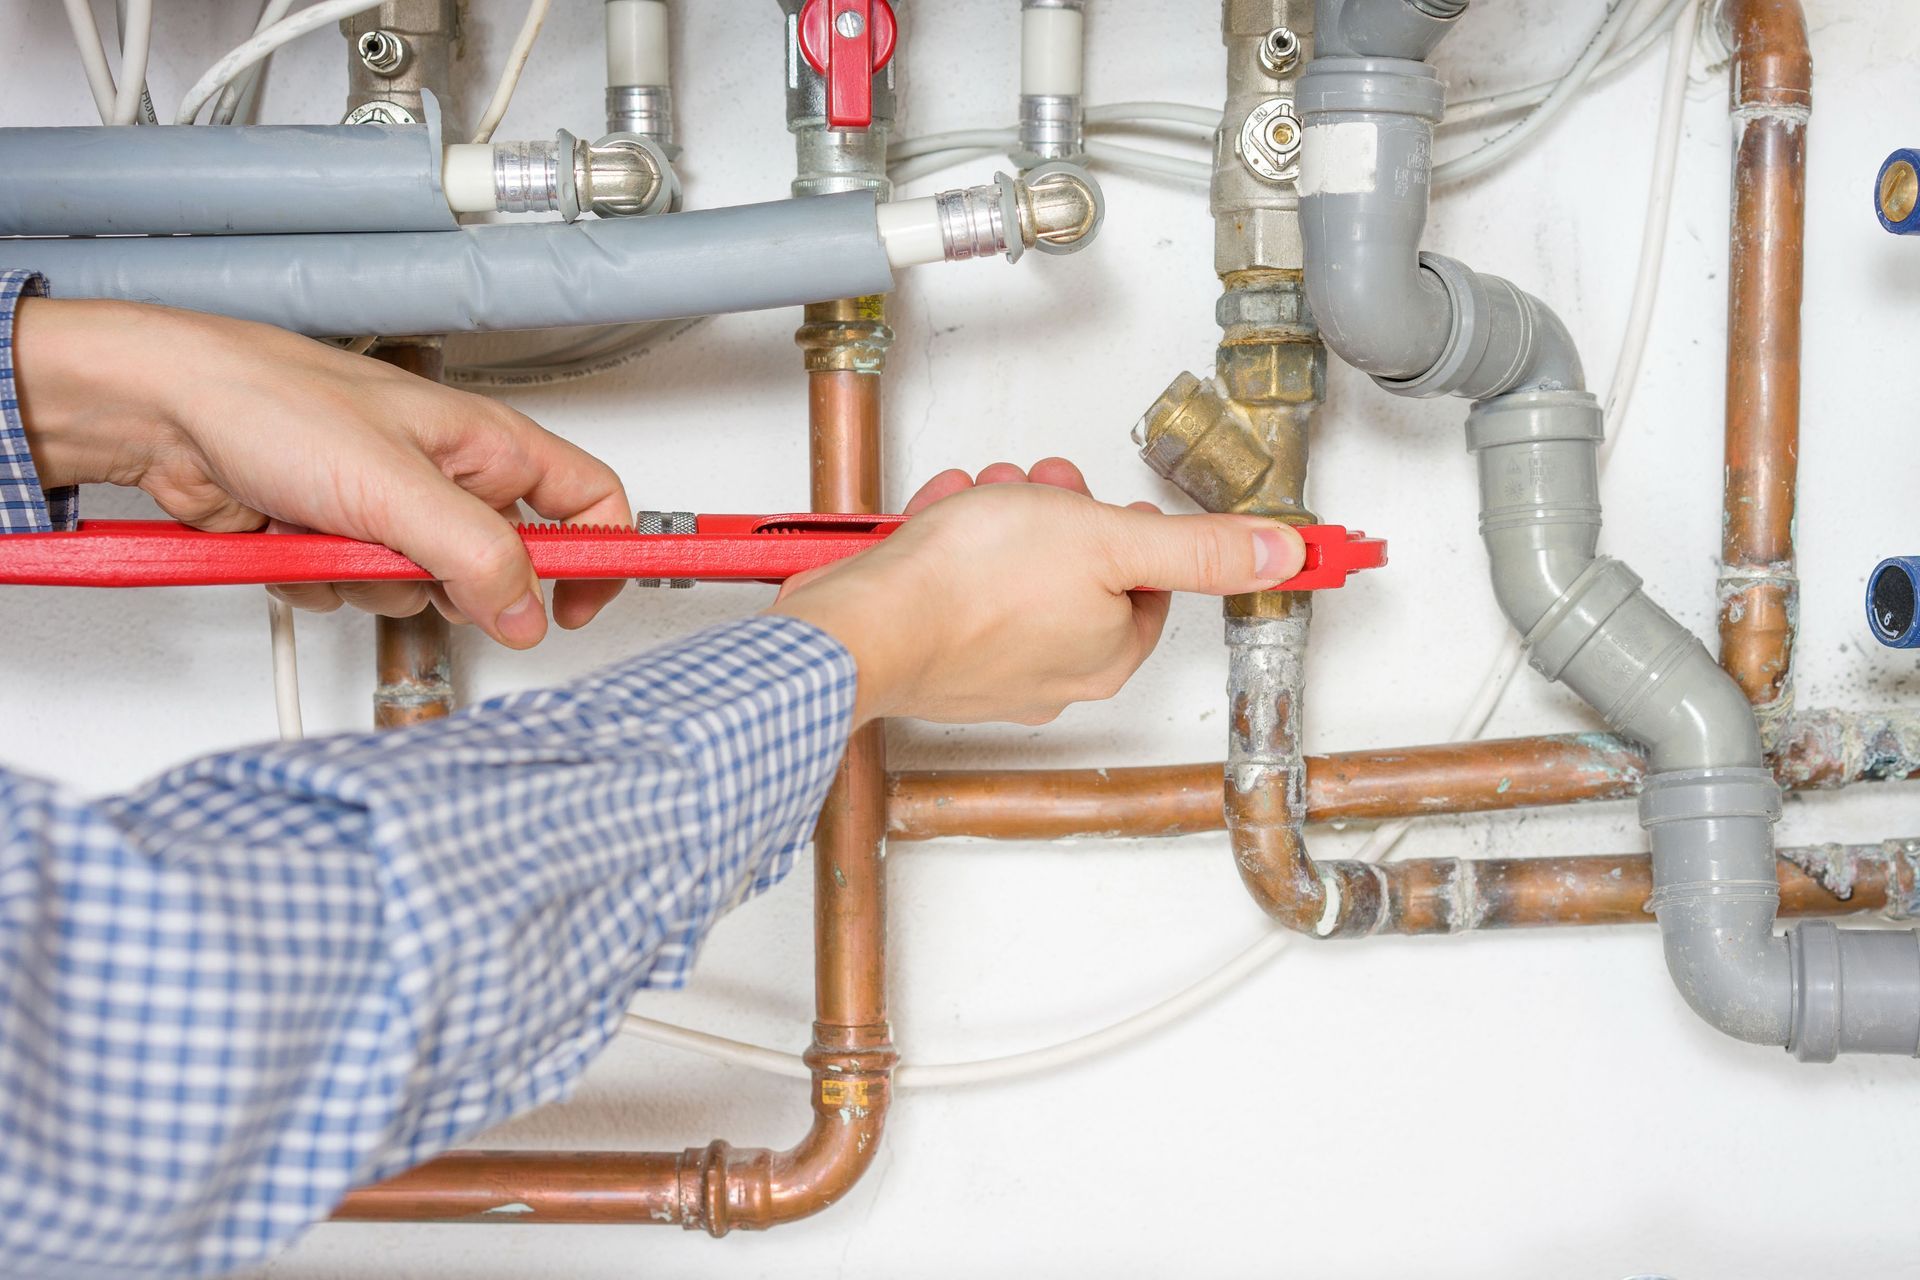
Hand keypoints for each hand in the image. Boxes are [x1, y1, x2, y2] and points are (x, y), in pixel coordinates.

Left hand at [12, 299, 629, 647]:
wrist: (163, 409)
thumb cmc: (273, 402)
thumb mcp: (397, 488)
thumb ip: (478, 556)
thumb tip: (526, 614)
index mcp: (488, 444)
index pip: (590, 503)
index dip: (599, 559)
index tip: (578, 609)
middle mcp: (449, 475)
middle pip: (502, 568)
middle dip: (453, 583)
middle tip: (413, 561)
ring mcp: (393, 510)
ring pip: (426, 590)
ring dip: (377, 583)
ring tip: (335, 535)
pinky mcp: (339, 537)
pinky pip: (362, 593)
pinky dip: (327, 583)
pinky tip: (298, 541)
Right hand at [771, 458, 1305, 724]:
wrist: (864, 624)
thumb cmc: (970, 588)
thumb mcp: (1107, 539)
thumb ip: (1198, 547)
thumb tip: (1281, 553)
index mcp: (1110, 654)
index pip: (1147, 582)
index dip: (1120, 528)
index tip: (1094, 502)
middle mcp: (1056, 675)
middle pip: (1078, 573)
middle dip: (1052, 517)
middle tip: (1031, 493)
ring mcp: (991, 672)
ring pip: (1013, 574)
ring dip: (996, 522)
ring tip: (974, 503)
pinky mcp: (937, 659)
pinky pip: (957, 589)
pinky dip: (946, 547)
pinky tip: (933, 526)